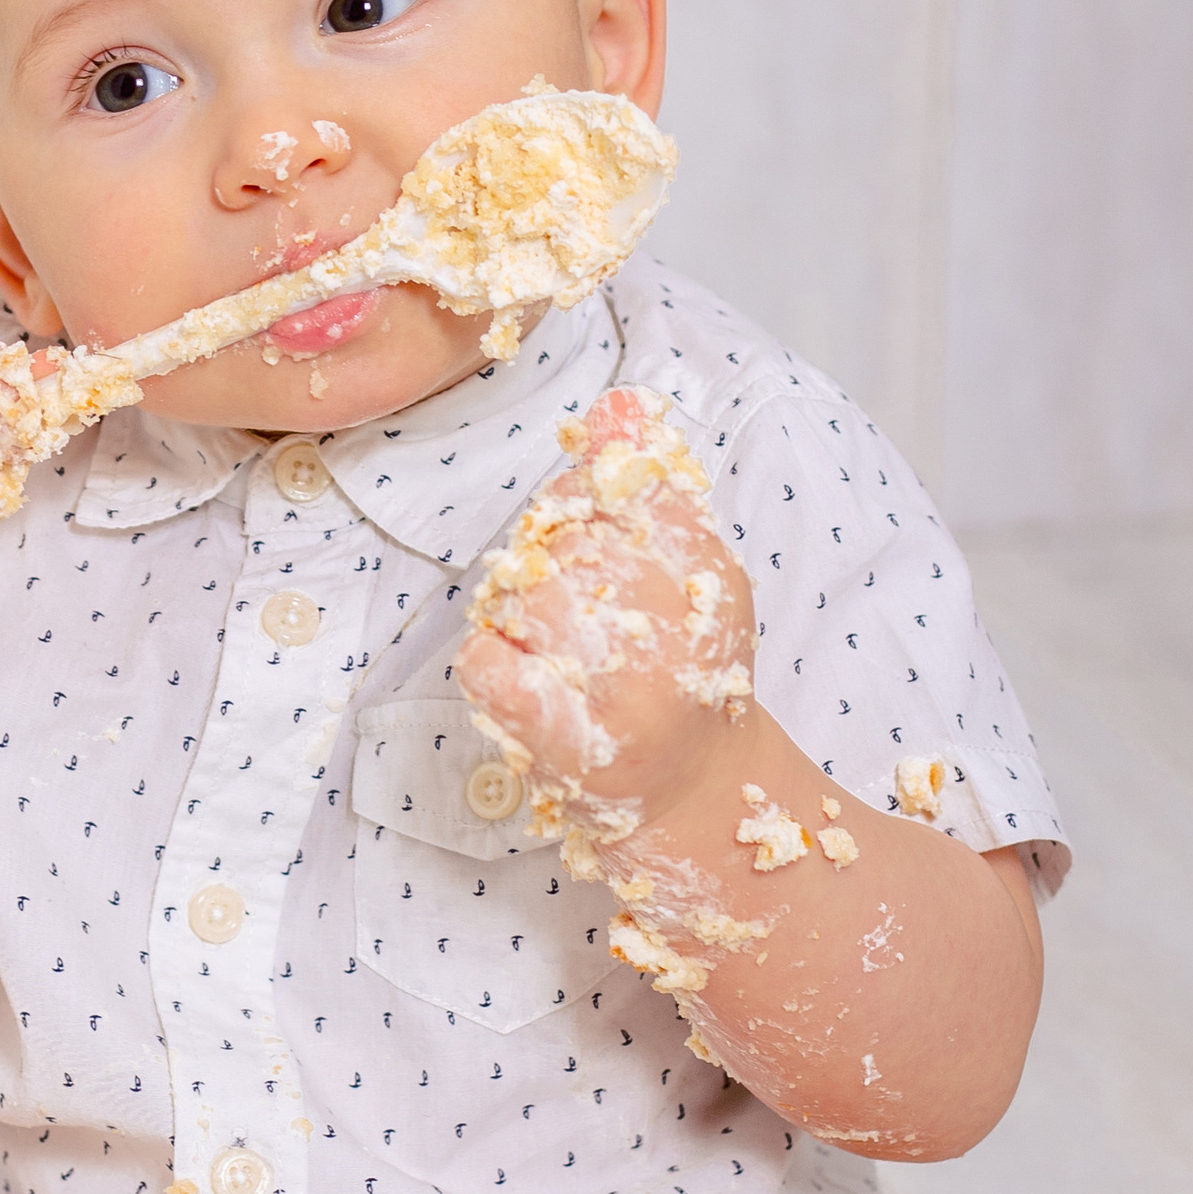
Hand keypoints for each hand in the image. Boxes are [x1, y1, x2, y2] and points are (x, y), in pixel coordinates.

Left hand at [453, 388, 753, 831]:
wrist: (697, 790)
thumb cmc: (684, 666)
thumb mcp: (689, 564)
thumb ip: (649, 480)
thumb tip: (617, 403)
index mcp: (707, 573)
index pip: (619, 488)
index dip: (583, 505)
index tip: (593, 541)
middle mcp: (671, 632)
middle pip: (562, 542)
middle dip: (547, 563)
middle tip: (567, 607)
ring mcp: (619, 693)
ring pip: (519, 594)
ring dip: (515, 613)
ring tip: (548, 645)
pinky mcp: (564, 740)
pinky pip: (485, 661)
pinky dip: (489, 660)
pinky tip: (520, 676)